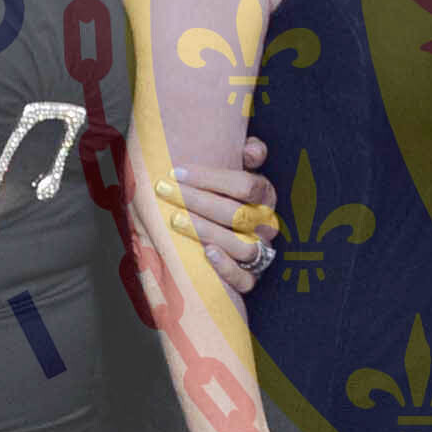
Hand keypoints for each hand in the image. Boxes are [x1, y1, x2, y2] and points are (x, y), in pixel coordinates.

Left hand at [155, 136, 278, 296]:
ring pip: (243, 246)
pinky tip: (205, 252)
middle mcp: (266, 224)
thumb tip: (252, 151)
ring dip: (207, 232)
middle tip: (165, 191)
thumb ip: (247, 151)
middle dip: (198, 201)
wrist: (216, 228)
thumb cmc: (219, 192)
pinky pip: (245, 279)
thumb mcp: (231, 166)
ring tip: (175, 220)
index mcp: (265, 195)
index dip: (212, 178)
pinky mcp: (249, 278)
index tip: (177, 171)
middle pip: (240, 215)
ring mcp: (260, 252)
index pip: (247, 186)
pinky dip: (227, 268)